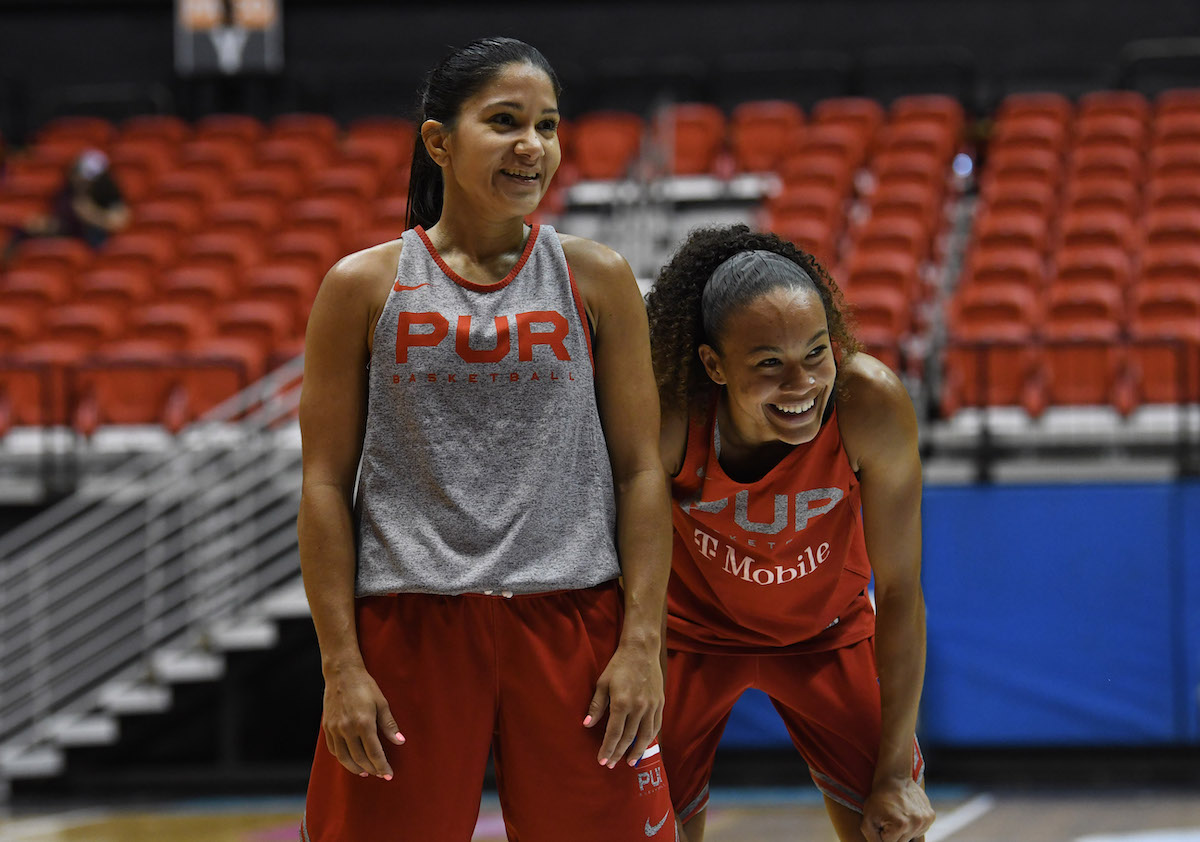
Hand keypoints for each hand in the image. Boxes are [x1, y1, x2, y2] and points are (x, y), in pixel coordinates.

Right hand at [321, 663, 405, 779]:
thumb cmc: (365, 686)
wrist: (342, 674)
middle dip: (372, 769)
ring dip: (356, 768)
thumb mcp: (382, 703)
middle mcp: (347, 728)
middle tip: (380, 774)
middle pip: (360, 758)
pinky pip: (334, 749)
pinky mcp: (327, 727)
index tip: (389, 774)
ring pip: (344, 757)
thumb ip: (389, 725)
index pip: (374, 752)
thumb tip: (400, 741)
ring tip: (366, 772)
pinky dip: (342, 758)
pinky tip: (350, 760)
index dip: (382, 765)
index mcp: (364, 722)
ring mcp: (335, 729)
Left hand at [583, 640, 663, 768]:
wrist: (641, 651)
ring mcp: (651, 706)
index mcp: (621, 702)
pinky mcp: (660, 703)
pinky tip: (644, 745)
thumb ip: (596, 705)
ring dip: (636, 751)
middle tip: (611, 765)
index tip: (602, 761)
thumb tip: (587, 724)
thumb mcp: (602, 683)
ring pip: (645, 736)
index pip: (614, 733)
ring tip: (629, 762)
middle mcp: (638, 707)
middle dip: (618, 753)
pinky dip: (650, 738)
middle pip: (628, 738)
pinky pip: (656, 726)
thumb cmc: (618, 665)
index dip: (608, 749)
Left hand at [860, 777, 934, 841]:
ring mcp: (926, 819)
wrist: (894, 778)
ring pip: (912, 838)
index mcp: (901, 825)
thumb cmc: (878, 800)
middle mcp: (917, 823)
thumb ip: (874, 840)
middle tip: (889, 818)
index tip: (881, 822)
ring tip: (897, 817)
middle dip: (893, 835)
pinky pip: (920, 831)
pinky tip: (906, 816)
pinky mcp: (931, 816)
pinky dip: (912, 827)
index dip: (883, 834)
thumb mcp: (868, 820)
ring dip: (904, 832)